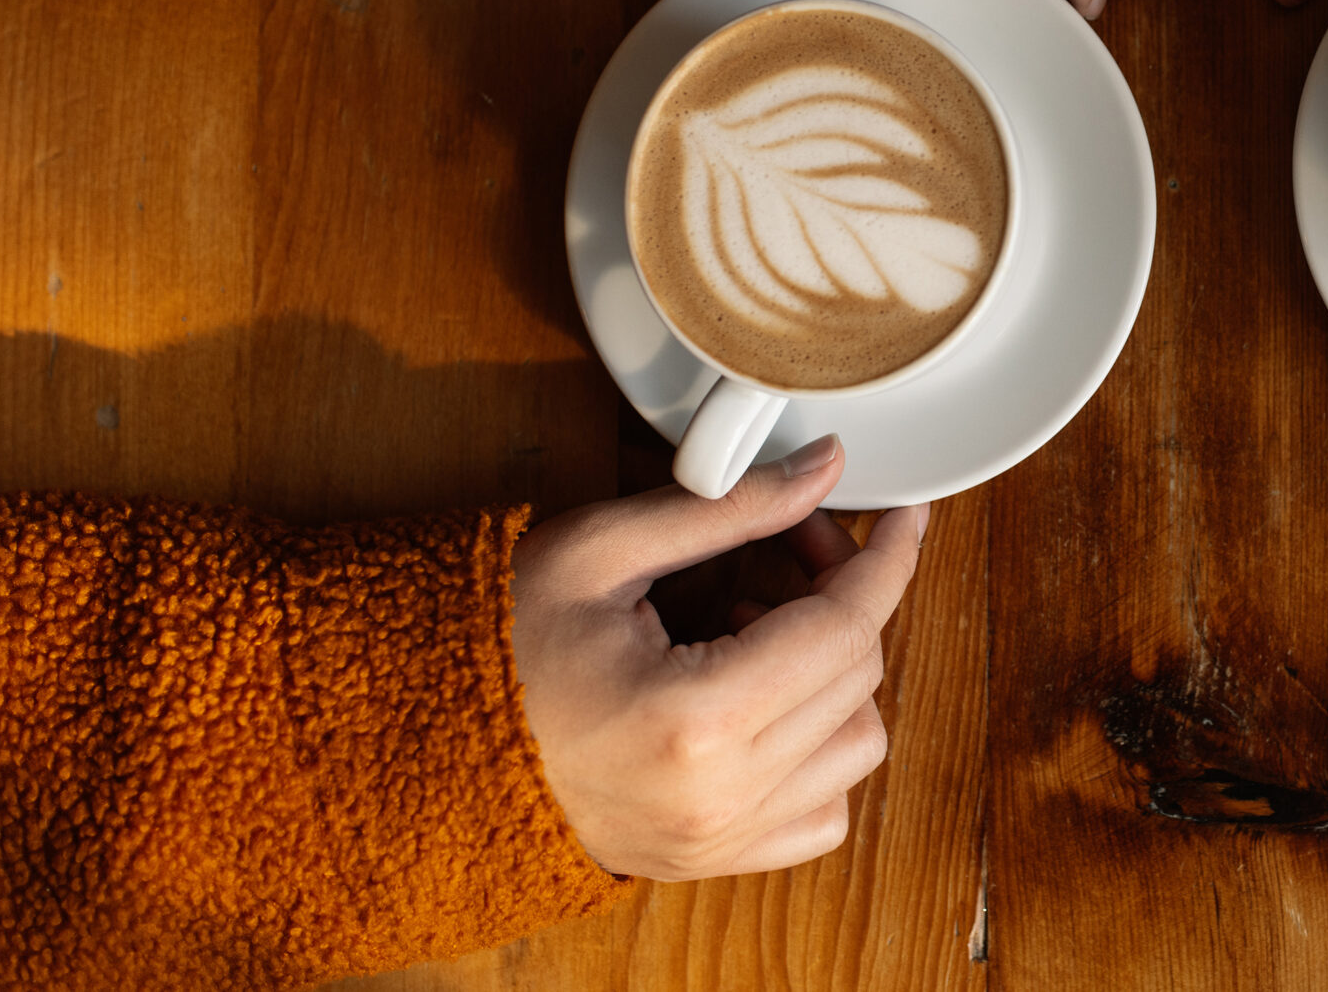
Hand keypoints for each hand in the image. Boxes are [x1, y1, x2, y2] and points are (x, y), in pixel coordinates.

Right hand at [509, 436, 926, 877]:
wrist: (423, 744)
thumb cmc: (500, 642)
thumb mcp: (604, 548)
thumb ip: (728, 505)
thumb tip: (826, 466)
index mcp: (695, 719)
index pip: (845, 627)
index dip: (886, 559)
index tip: (904, 516)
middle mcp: (721, 797)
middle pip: (859, 676)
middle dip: (840, 594)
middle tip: (783, 545)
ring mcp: (720, 841)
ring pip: (859, 746)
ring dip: (831, 673)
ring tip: (750, 626)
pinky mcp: (712, 861)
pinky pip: (825, 812)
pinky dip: (818, 750)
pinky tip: (756, 698)